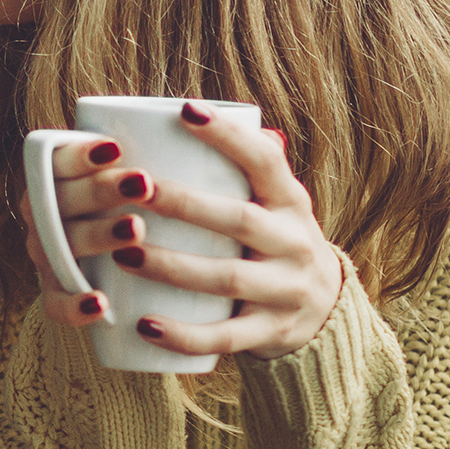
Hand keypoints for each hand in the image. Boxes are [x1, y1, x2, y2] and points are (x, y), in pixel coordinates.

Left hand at [21, 103, 341, 359]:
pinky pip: (225, 337)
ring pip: (227, 278)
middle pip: (238, 220)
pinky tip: (145, 325)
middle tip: (134, 189)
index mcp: (292, 203)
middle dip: (184, 204)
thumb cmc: (275, 242)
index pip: (265, 161)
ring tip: (124, 255)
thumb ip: (244, 166)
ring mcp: (285, 291)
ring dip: (172, 267)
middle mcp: (295, 243)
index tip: (184, 111)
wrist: (325, 313)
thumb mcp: (276, 204)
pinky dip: (185, 334)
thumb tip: (185, 110)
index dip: (227, 135)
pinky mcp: (270, 333)